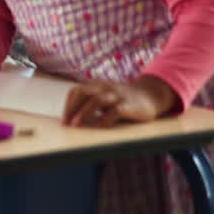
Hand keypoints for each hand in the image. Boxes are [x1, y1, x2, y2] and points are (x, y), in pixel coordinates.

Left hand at [63, 76, 177, 127]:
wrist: (150, 95)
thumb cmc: (122, 100)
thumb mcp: (104, 97)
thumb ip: (90, 103)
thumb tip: (72, 118)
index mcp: (96, 85)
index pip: (76, 91)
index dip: (68, 105)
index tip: (64, 119)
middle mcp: (104, 87)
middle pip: (82, 93)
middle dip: (72, 108)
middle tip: (66, 123)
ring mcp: (116, 95)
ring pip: (96, 100)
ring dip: (84, 113)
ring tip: (76, 125)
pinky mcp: (128, 105)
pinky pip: (113, 111)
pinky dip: (103, 120)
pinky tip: (97, 127)